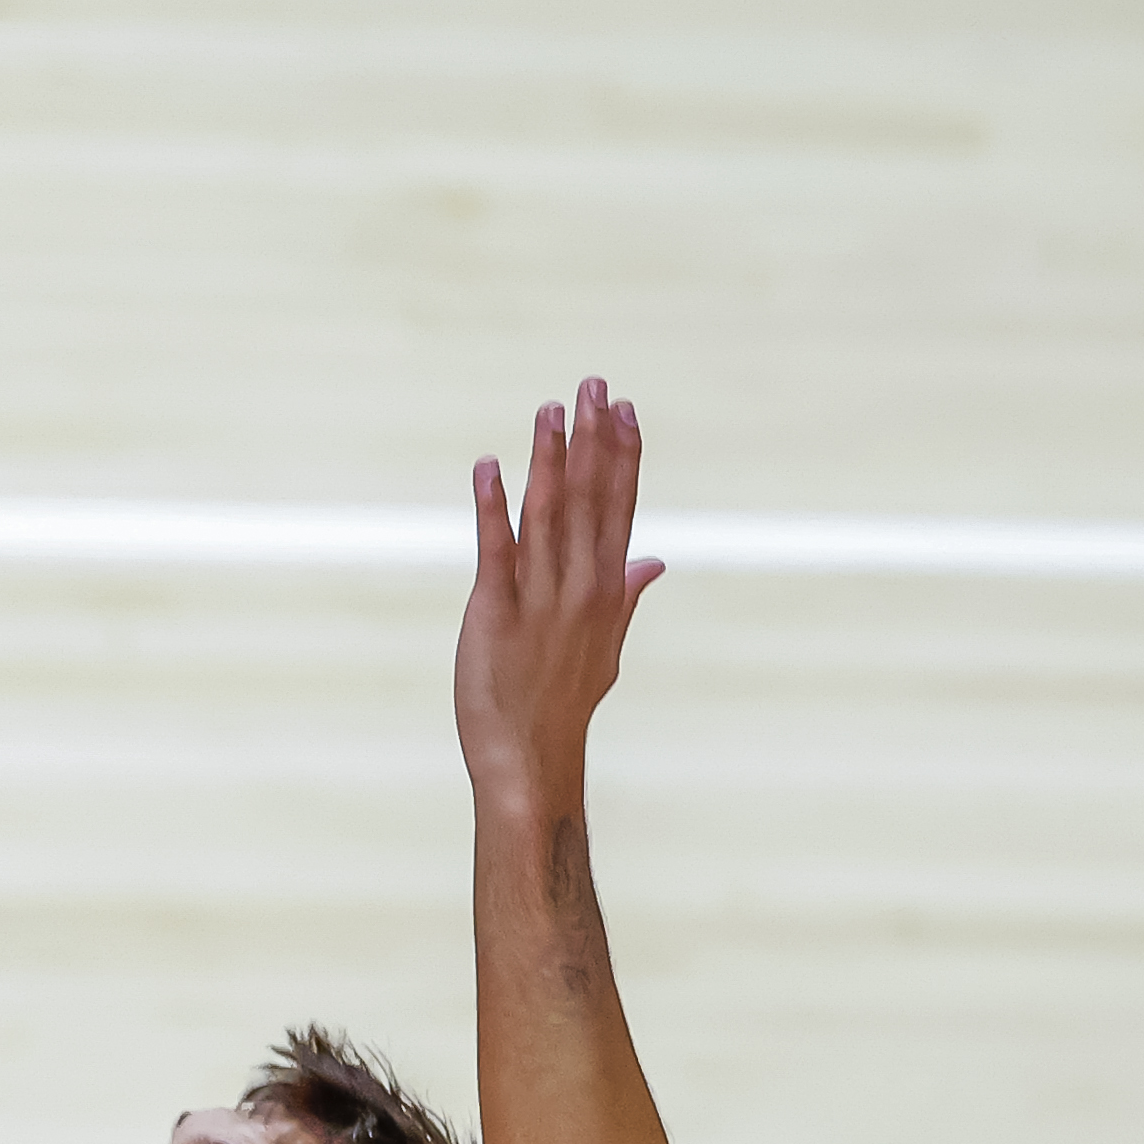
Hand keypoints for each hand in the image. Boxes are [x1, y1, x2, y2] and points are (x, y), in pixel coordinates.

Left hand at [455, 379, 664, 813]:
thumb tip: (655, 559)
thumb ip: (627, 595)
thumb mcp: (605, 647)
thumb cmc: (561, 703)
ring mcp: (541, 600)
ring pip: (548, 516)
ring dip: (548, 460)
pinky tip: (489, 468)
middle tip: (592, 384)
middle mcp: (581, 589)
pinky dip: (492, 507)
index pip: (620, 509)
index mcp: (607, 591)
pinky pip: (496, 551)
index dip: (622, 456)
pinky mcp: (495, 613)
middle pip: (591, 500)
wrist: (529, 758)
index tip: (625, 409)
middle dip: (592, 439)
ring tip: (549, 410)